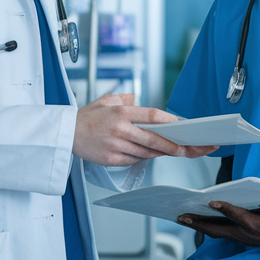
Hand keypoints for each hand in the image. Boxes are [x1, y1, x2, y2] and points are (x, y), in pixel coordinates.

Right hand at [72, 93, 218, 165]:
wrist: (66, 133)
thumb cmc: (87, 117)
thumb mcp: (106, 100)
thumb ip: (126, 100)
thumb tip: (141, 101)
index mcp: (121, 112)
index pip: (152, 116)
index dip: (170, 121)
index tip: (183, 125)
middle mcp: (120, 129)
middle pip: (156, 140)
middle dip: (177, 146)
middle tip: (192, 149)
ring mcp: (117, 146)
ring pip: (148, 152)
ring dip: (162, 152)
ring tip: (177, 151)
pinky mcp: (112, 160)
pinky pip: (135, 160)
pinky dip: (144, 157)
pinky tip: (149, 153)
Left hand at [178, 201, 259, 246]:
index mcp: (255, 225)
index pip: (236, 215)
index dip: (223, 208)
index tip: (211, 201)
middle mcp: (245, 234)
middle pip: (217, 229)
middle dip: (198, 223)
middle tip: (181, 216)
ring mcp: (242, 237)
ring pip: (217, 233)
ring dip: (200, 226)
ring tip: (184, 219)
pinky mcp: (242, 238)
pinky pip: (221, 234)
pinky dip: (208, 228)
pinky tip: (200, 223)